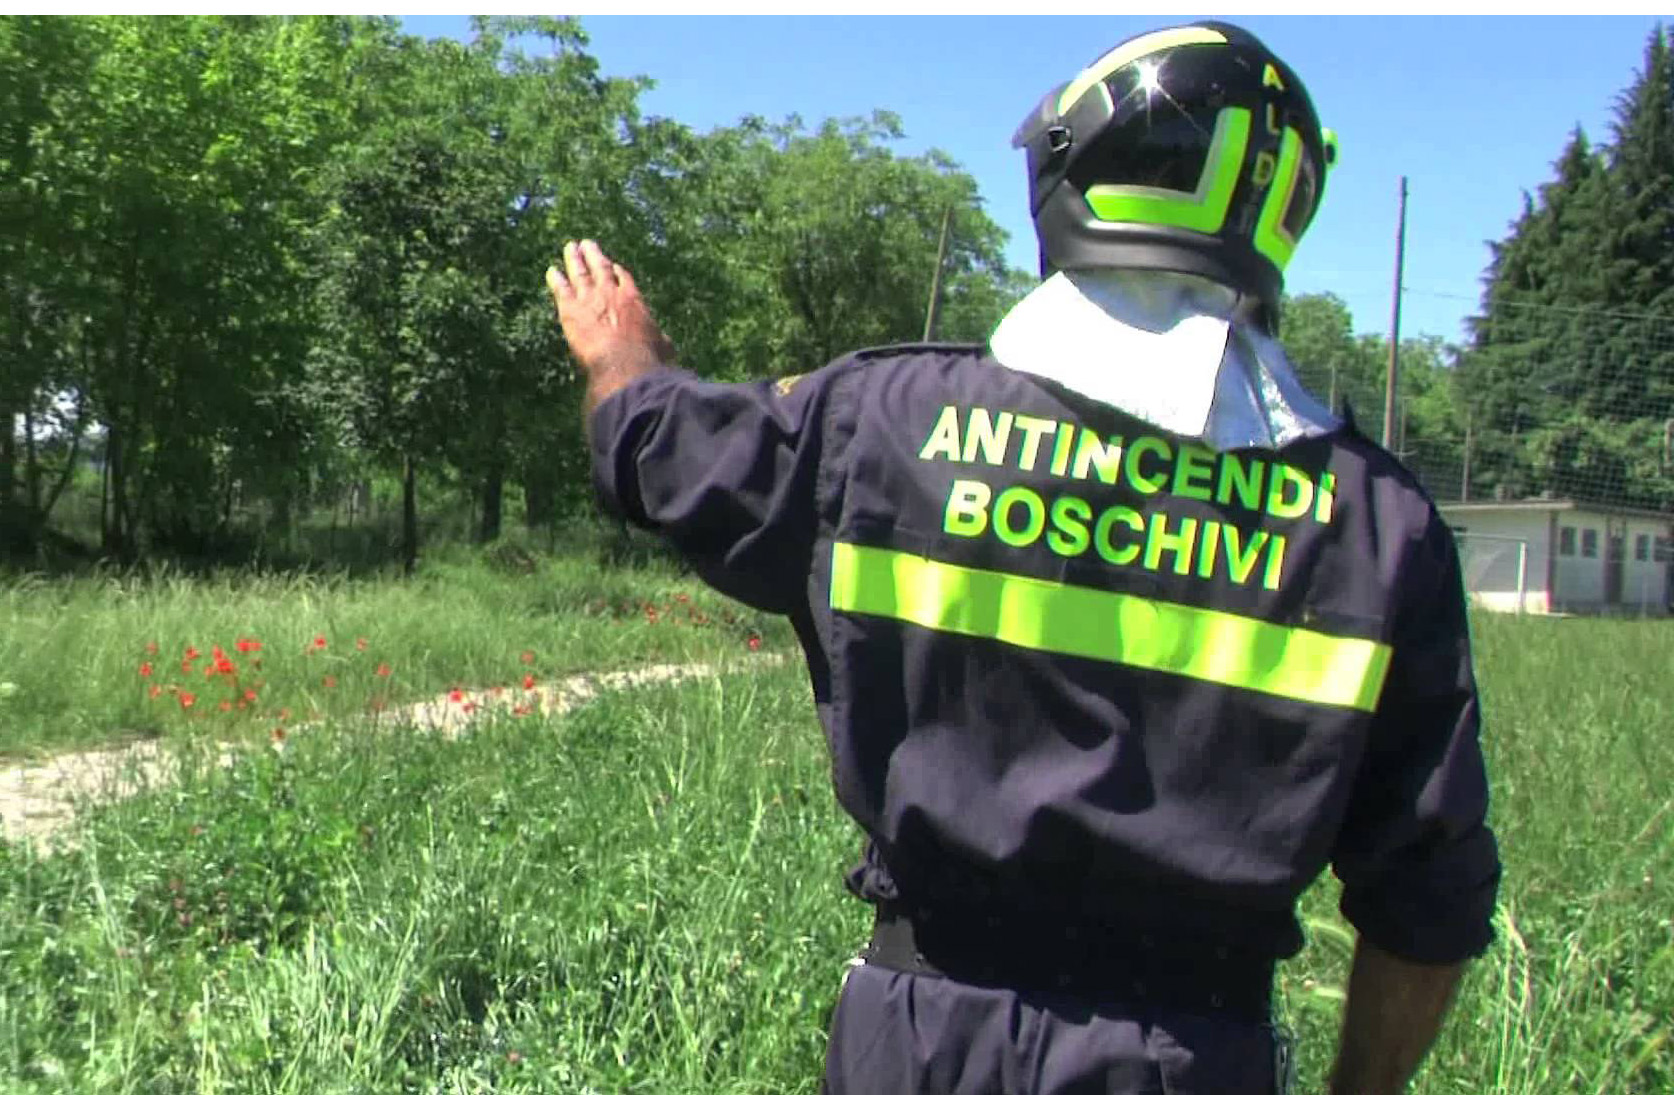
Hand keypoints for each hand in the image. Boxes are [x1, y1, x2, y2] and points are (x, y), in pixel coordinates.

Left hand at [546, 239, 675, 378]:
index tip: (613, 265)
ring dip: (574, 259)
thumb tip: (667, 344)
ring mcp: (590, 298)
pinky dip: (556, 279)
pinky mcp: (571, 309)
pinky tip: (551, 271)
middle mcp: (611, 293)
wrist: (624, 361)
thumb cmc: (645, 356)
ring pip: (580, 272)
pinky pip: (561, 289)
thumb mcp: (662, 347)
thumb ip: (662, 341)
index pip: (624, 279)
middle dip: (593, 255)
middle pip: (600, 268)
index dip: (617, 271)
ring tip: (570, 247)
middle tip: (587, 244)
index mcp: (633, 299)